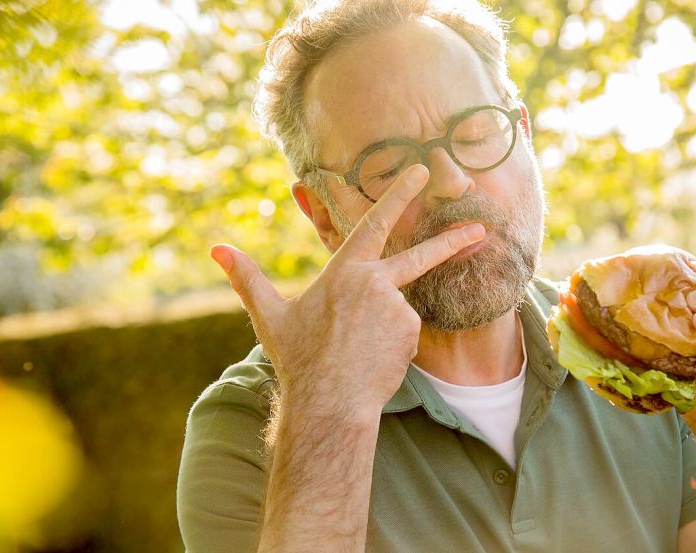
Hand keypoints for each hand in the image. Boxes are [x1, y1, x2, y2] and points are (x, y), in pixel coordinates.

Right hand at [209, 165, 484, 417]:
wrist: (329, 403)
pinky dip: (393, 343)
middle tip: (479, 229)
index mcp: (344, 270)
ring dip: (383, 326)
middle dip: (452, 240)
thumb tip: (216, 249)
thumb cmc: (298, 359)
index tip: (419, 172)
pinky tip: (374, 359)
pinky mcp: (411, 331)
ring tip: (357, 351)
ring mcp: (397, 307)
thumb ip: (247, 278)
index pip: (375, 223)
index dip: (398, 195)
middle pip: (419, 256)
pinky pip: (406, 331)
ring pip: (398, 308)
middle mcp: (375, 282)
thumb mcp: (270, 316)